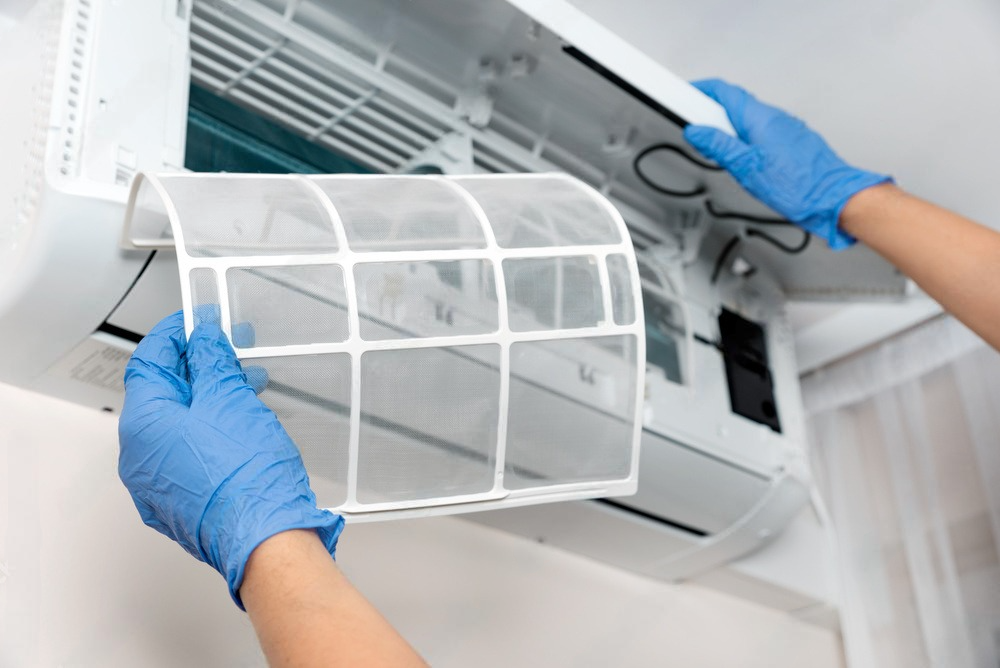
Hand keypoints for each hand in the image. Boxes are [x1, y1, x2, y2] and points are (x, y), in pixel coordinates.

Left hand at [118, 311, 342, 608]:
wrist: (266, 537)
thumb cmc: (246, 477)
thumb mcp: (230, 398)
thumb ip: (211, 362)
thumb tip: (202, 341)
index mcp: (142, 426)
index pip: (148, 362)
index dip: (174, 336)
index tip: (196, 322)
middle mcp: (140, 459)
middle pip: (163, 395)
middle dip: (198, 367)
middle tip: (227, 349)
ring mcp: (159, 486)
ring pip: (179, 427)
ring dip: (210, 399)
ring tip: (246, 386)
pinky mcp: (182, 504)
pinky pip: (189, 455)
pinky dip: (211, 431)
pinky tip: (240, 424)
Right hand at [683, 79, 890, 249]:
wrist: (833, 198)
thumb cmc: (798, 185)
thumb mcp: (746, 167)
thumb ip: (718, 146)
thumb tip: (696, 131)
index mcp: (760, 117)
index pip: (723, 91)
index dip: (700, 91)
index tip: (683, 96)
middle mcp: (774, 117)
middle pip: (734, 105)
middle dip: (711, 115)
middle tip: (696, 132)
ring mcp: (785, 128)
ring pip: (747, 121)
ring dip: (728, 131)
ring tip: (720, 154)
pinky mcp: (791, 142)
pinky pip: (761, 133)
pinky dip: (745, 141)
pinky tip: (744, 160)